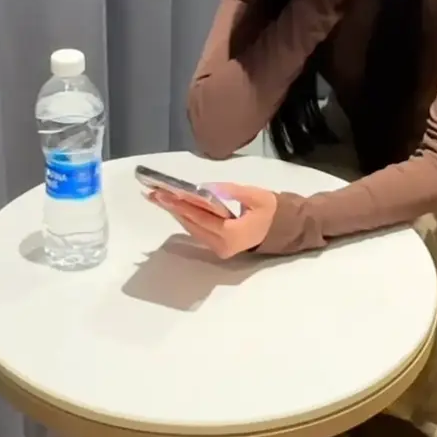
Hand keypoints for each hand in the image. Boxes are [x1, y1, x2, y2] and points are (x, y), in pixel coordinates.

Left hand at [147, 183, 276, 259]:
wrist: (281, 229)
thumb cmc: (270, 210)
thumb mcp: (256, 195)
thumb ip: (231, 191)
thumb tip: (206, 187)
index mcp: (232, 234)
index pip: (201, 217)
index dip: (182, 205)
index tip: (164, 194)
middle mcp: (222, 245)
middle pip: (192, 224)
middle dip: (173, 208)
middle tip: (154, 193)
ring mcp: (219, 249)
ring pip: (192, 229)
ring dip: (176, 213)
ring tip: (159, 198)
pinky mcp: (217, 247)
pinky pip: (198, 231)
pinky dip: (186, 218)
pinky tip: (175, 207)